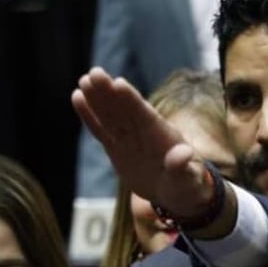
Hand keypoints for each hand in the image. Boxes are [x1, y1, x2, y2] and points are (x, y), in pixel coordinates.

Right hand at [71, 67, 213, 219]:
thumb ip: (183, 166)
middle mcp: (144, 132)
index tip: (119, 83)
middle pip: (125, 110)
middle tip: (95, 73)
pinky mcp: (116, 147)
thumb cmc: (188, 185)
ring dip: (97, 98)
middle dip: (111, 93)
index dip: (133, 101)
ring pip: (110, 116)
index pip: (145, 115)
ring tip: (84, 80)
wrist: (177, 194)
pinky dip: (89, 116)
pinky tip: (78, 97)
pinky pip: (101, 130)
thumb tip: (183, 154)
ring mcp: (129, 138)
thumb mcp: (189, 180)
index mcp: (164, 136)